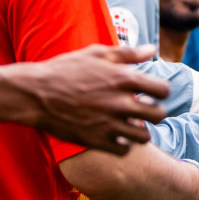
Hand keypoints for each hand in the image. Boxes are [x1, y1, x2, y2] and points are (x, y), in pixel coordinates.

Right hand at [18, 45, 168, 154]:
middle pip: (159, 114)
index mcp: (122, 78)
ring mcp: (109, 123)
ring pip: (144, 136)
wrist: (35, 94)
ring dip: (141, 131)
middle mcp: (120, 102)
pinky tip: (115, 135)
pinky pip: (124, 150)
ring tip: (131, 124)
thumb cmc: (65, 70)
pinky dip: (122, 144)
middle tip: (144, 110)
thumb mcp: (96, 54)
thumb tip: (152, 49)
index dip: (160, 91)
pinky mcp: (96, 141)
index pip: (163, 90)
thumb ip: (127, 53)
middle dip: (155, 112)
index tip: (152, 92)